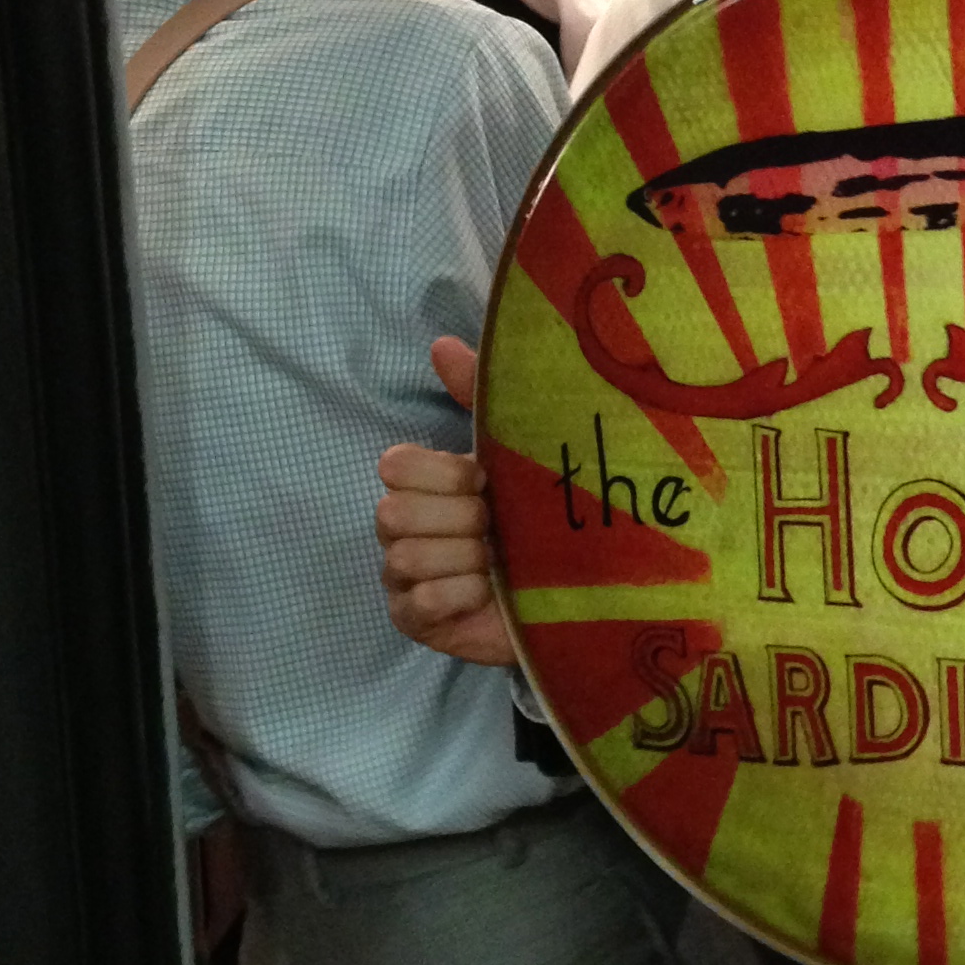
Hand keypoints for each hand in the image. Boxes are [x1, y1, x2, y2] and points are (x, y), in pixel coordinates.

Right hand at [375, 335, 517, 667]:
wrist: (571, 591)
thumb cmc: (536, 520)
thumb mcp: (514, 453)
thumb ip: (478, 397)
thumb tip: (441, 343)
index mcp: (417, 484)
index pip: (393, 465)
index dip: (444, 474)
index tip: (487, 482)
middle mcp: (399, 529)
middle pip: (393, 513)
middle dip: (459, 519)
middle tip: (496, 528)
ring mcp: (400, 578)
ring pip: (407, 558)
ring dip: (466, 559)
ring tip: (497, 563)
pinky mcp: (413, 621)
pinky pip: (423, 601)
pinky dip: (464, 595)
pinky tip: (488, 594)